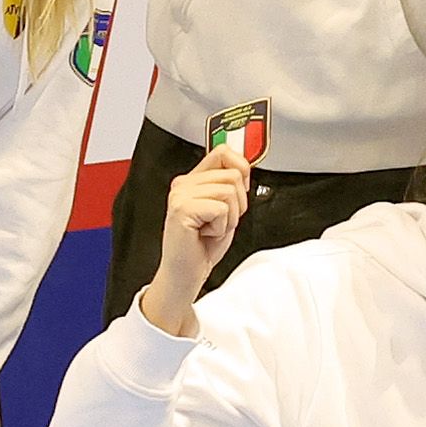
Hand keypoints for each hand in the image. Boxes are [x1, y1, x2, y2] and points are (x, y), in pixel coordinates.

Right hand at [138, 131, 249, 331]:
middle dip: (238, 203)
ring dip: (230, 217)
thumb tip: (244, 165)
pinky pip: (221, 209)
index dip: (242, 167)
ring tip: (212, 229)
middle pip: (233, 174)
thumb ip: (230, 185)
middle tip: (220, 222)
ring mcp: (180, 195)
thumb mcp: (224, 210)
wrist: (185, 274)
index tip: (242, 187)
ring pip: (229, 191)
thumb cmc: (202, 247)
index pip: (223, 152)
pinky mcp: (182, 209)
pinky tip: (205, 235)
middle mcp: (183, 184)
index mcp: (191, 180)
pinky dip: (221, 227)